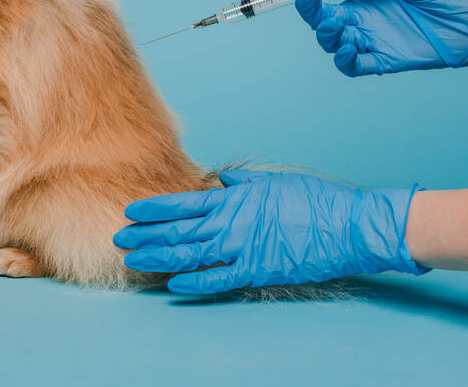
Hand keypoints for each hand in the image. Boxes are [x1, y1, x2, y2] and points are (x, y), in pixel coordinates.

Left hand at [113, 169, 425, 294]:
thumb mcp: (274, 183)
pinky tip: (172, 285)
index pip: (182, 203)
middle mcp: (231, 222)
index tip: (130, 211)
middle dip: (145, 234)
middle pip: (178, 229)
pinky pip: (219, 279)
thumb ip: (243, 185)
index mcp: (233, 199)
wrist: (348, 225)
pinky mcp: (258, 270)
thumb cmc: (314, 201)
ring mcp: (243, 247)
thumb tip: (222, 183)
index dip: (153, 208)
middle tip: (119, 238)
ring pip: (190, 254)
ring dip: (159, 257)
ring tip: (133, 260)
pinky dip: (194, 282)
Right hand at [284, 0, 467, 76]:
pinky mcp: (386, 59)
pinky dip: (343, 59)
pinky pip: (355, 65)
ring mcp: (373, 37)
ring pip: (332, 40)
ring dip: (324, 33)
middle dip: (309, 7)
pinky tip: (345, 47)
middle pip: (323, 15)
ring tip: (331, 24)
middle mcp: (365, 14)